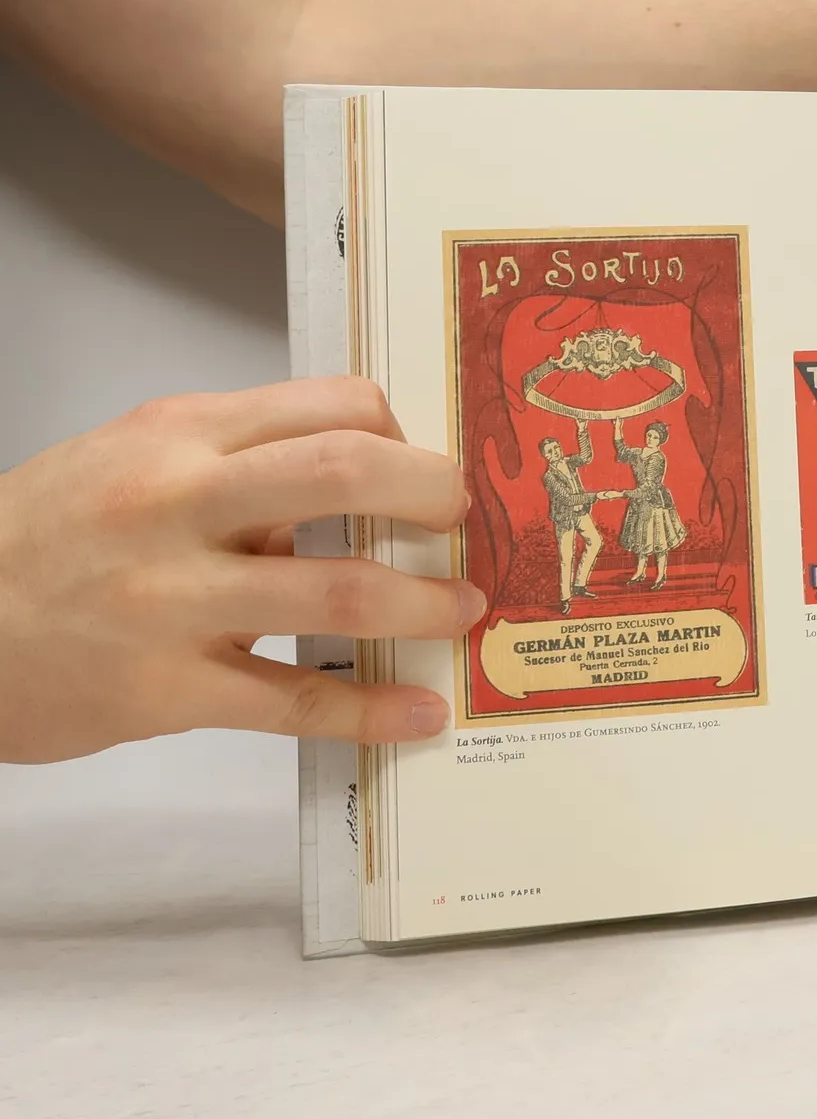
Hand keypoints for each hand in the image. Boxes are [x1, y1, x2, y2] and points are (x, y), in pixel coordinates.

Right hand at [0, 377, 480, 763]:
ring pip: (336, 590)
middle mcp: (181, 504)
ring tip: (462, 609)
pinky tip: (418, 712)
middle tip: (464, 518)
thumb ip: (238, 462)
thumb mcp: (135, 461)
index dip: (401, 431)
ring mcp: (173, 599)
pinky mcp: (166, 689)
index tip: (428, 462)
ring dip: (422, 602)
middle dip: (433, 493)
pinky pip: (291, 700)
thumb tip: (350, 495)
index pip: (330, 406)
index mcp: (183, 436)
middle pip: (347, 472)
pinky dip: (369, 709)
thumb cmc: (51, 534)